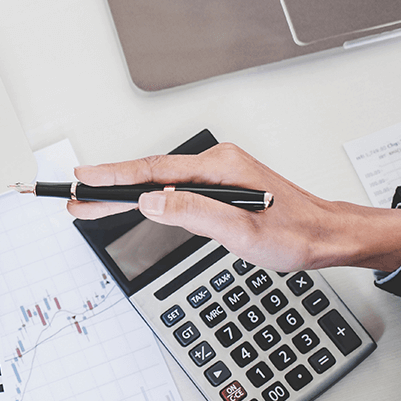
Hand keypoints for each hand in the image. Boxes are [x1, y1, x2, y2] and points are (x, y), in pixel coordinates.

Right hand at [67, 142, 400, 272]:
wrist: (328, 236)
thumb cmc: (296, 233)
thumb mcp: (241, 231)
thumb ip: (193, 213)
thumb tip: (151, 201)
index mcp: (219, 167)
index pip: (154, 170)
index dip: (114, 176)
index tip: (84, 177)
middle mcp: (216, 164)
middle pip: (150, 174)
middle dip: (109, 188)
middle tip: (73, 198)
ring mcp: (215, 175)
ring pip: (158, 183)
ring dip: (124, 194)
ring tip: (91, 205)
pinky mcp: (217, 189)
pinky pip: (173, 190)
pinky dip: (147, 198)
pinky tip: (131, 203)